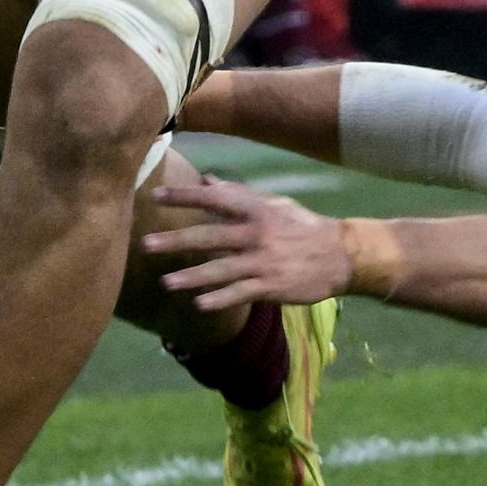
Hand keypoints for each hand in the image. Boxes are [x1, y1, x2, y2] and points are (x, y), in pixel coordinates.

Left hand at [143, 178, 352, 309]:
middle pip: (210, 236)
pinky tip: (199, 305)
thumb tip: (208, 179)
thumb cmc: (302, 226)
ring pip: (221, 269)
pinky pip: (241, 293)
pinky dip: (220, 299)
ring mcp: (264, 261)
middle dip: (177, 240)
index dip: (185, 196)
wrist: (341, 255)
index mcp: (256, 210)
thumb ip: (239, 194)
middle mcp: (257, 233)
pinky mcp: (272, 286)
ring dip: (192, 277)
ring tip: (166, 283)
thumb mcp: (274, 204)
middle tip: (145, 245)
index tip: (156, 195)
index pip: (215, 198)